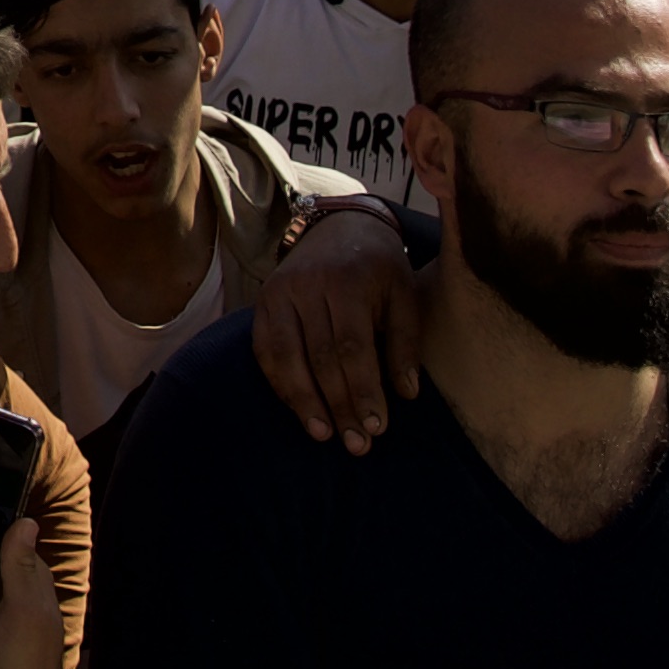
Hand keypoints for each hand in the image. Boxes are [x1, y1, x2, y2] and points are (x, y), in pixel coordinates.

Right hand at [246, 202, 429, 450]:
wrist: (338, 224)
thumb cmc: (379, 266)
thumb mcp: (404, 292)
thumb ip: (405, 340)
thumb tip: (406, 393)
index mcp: (347, 281)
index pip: (352, 346)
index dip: (363, 389)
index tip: (377, 427)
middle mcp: (306, 286)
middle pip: (320, 356)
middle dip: (339, 405)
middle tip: (356, 444)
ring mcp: (278, 293)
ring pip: (286, 356)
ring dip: (305, 402)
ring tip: (324, 435)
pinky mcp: (262, 302)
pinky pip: (265, 350)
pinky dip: (280, 383)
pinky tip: (298, 410)